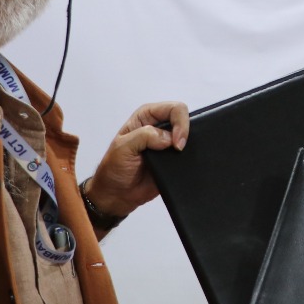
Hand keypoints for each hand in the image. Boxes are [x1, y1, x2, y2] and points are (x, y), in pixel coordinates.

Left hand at [86, 101, 189, 216]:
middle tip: (179, 148)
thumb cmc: (114, 169)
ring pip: (189, 136)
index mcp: (146, 117)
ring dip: (188, 145)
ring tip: (178, 157)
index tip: (176, 142)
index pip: (172, 109)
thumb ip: (144, 136)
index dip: (179, 122)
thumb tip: (168, 137)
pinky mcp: (173, 159)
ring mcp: (167, 143)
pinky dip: (189, 158)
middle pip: (184, 119)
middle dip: (185, 132)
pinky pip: (188, 155)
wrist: (117, 194)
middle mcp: (158, 127)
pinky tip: (181, 164)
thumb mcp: (122, 147)